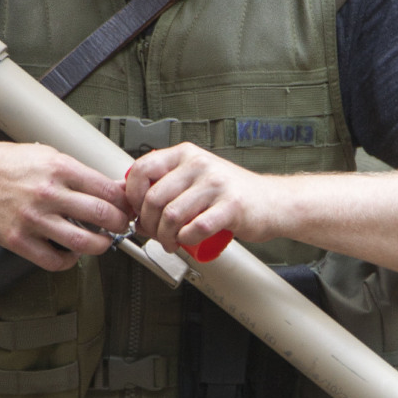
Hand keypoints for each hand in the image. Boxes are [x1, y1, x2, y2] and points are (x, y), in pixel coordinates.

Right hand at [0, 144, 129, 272]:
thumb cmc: (12, 165)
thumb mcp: (51, 157)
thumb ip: (82, 175)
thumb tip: (115, 188)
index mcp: (59, 169)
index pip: (107, 190)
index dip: (125, 203)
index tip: (128, 208)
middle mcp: (47, 193)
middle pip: (101, 215)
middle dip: (119, 224)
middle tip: (120, 226)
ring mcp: (32, 218)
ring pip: (81, 242)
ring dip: (100, 245)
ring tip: (101, 242)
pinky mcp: (18, 239)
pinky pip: (53, 260)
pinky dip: (69, 261)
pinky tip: (71, 252)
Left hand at [123, 146, 281, 257]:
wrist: (272, 202)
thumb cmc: (231, 193)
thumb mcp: (195, 177)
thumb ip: (165, 179)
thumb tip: (125, 190)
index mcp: (186, 154)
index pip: (142, 169)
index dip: (132, 196)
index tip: (136, 211)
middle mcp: (200, 165)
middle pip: (154, 198)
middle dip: (147, 224)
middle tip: (153, 233)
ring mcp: (216, 185)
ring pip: (172, 215)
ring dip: (164, 237)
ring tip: (170, 242)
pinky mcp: (231, 207)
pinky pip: (196, 228)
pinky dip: (186, 241)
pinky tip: (188, 242)